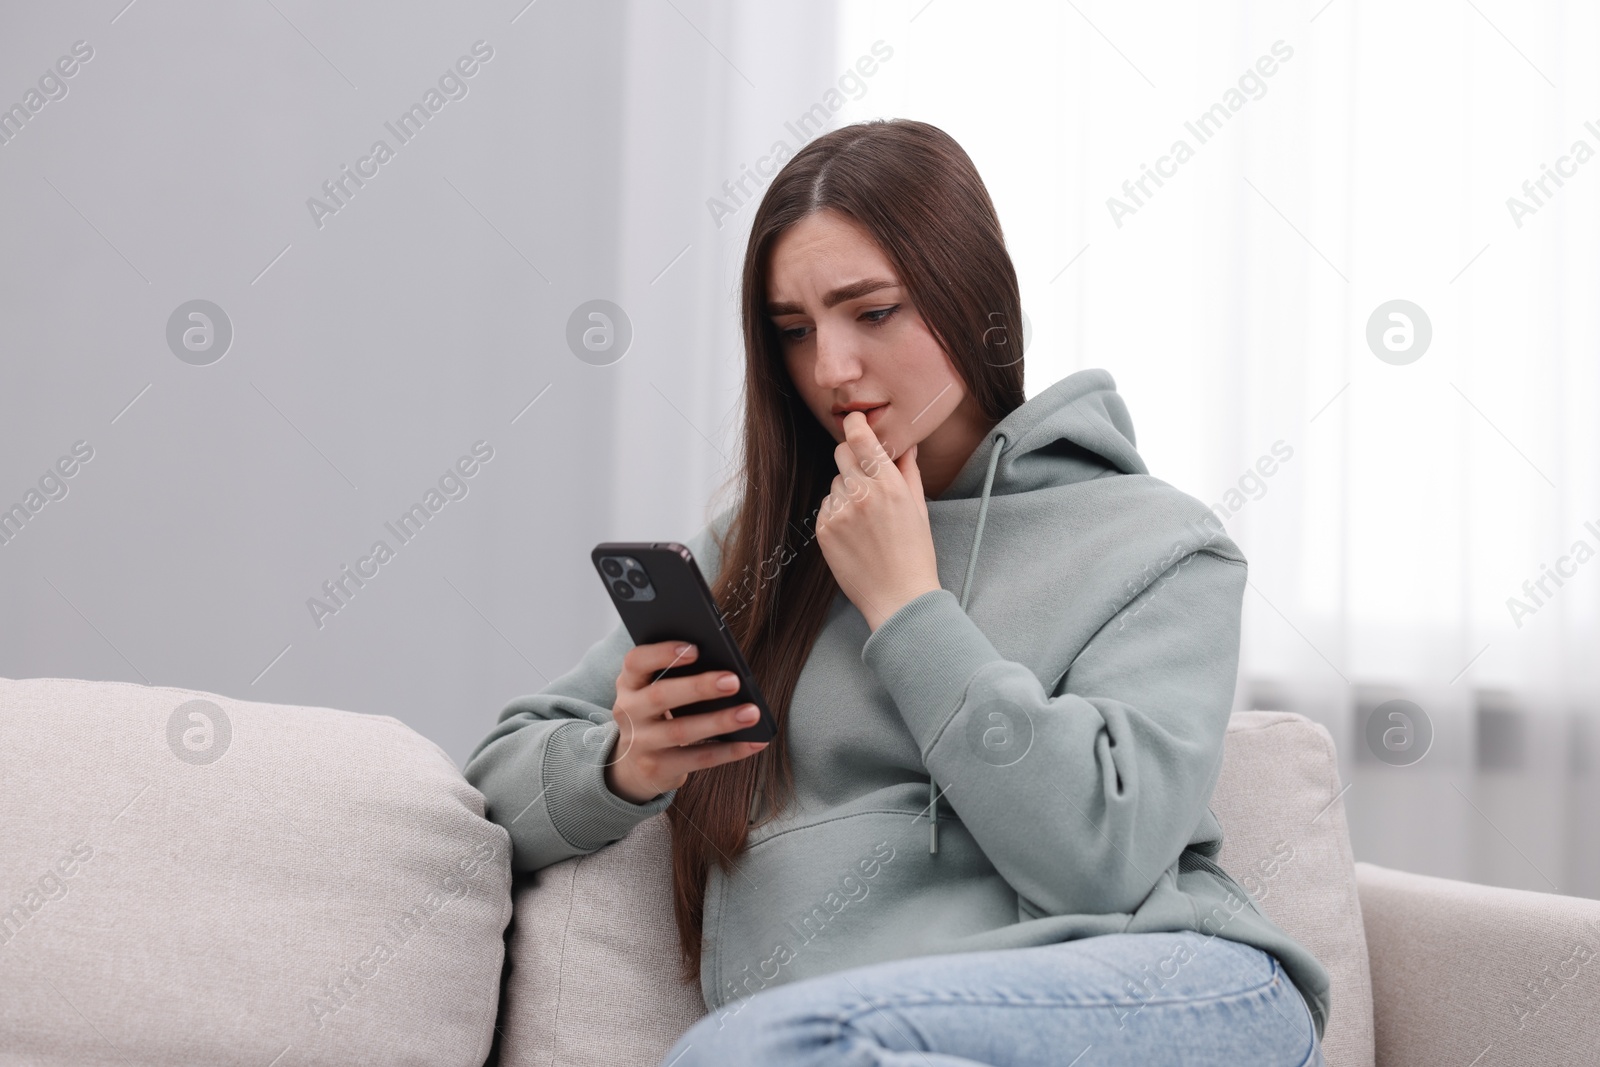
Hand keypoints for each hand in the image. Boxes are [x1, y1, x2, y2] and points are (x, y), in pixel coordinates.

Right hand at [604, 640, 768, 803]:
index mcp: (630, 683)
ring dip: (720, 722)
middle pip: (660, 696)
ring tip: (751, 713)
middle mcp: (629, 711)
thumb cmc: (656, 713)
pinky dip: (729, 751)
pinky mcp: (657, 768)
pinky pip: (698, 759)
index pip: (636, 662)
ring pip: (681, 731)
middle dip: (699, 687)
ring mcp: (641, 743)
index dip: (662, 653)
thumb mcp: (653, 690)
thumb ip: (675, 675)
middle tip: (734, 681)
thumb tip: (724, 669)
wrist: (632, 764)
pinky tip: (753, 742)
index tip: (695, 649)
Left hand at [814, 410, 942, 630]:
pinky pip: (826, 506)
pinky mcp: (824, 530)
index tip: (853, 420)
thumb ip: (908, 471)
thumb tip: (905, 445)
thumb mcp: (918, 508)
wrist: (898, 597)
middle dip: (852, 458)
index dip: (854, 424)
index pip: (861, 439)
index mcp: (890, 485)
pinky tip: (855, 533)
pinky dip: (837, 512)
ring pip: (834, 483)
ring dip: (846, 490)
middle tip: (866, 477)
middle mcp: (862, 494)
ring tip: (866, 518)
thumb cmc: (914, 553)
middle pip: (842, 454)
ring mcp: (839, 512)